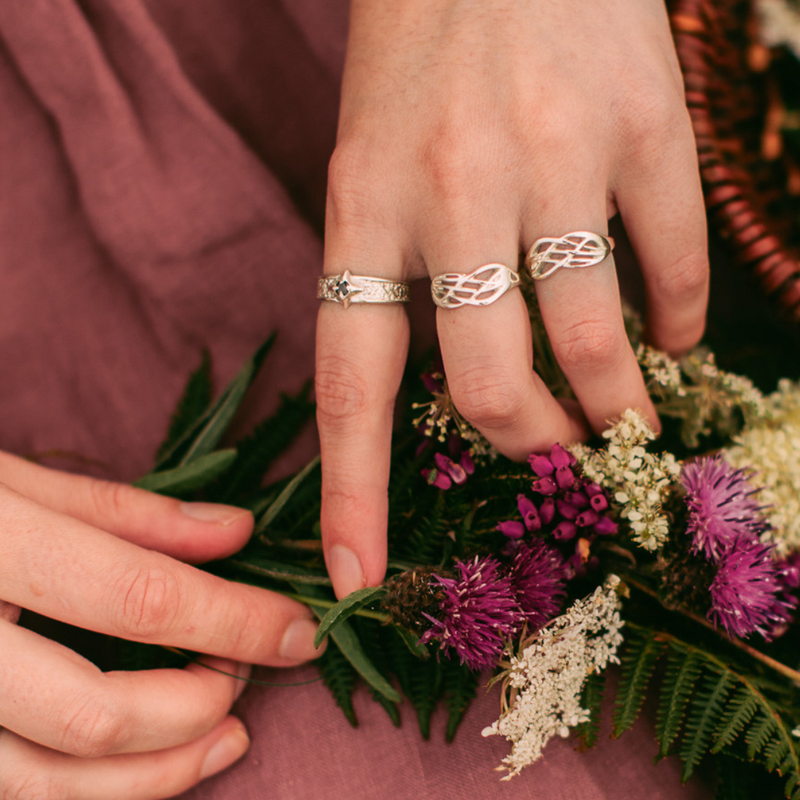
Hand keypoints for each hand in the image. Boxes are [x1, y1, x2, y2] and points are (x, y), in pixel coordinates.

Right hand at [0, 452, 322, 798]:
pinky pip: (13, 793)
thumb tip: (235, 534)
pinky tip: (148, 764)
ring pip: (46, 785)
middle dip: (197, 704)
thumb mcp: (17, 480)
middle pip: (94, 712)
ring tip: (228, 738)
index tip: (302, 629)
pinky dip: (95, 793)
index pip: (138, 597)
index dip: (236, 619)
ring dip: (157, 775)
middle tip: (252, 673)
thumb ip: (129, 512)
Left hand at [316, 0, 708, 597]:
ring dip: (616, 407)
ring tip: (626, 421)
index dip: (353, 495)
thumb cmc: (424, 44)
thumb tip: (469, 383)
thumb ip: (405, 270)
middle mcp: (455, 191)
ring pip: (594, 346)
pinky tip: (671, 331)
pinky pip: (672, 267)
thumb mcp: (373, 155)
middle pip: (490, 389)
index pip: (350, 385)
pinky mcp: (645, 126)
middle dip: (530, 447)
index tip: (356, 581)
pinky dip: (678, 322)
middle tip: (555, 455)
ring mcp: (556, 159)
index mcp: (363, 205)